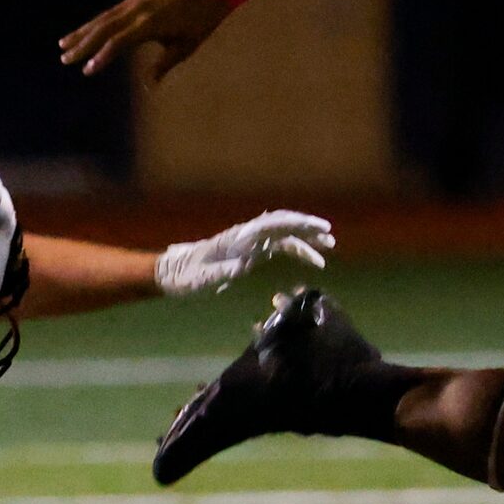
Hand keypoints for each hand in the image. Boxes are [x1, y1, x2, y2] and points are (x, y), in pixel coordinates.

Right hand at [59, 0, 230, 85]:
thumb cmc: (199, 25)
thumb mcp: (183, 48)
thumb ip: (163, 65)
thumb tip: (149, 86)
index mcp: (150, 23)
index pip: (118, 42)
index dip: (101, 56)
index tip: (87, 70)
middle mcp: (138, 10)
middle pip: (104, 28)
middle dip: (82, 44)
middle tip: (64, 59)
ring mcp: (135, 2)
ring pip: (103, 19)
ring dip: (82, 32)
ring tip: (63, 45)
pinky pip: (111, 13)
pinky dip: (95, 24)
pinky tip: (84, 33)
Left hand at [155, 210, 335, 296]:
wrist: (175, 273)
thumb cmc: (186, 277)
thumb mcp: (200, 279)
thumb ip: (218, 273)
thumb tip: (239, 267)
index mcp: (236, 238)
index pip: (270, 224)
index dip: (294, 224)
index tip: (315, 227)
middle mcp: (246, 235)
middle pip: (281, 224)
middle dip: (306, 227)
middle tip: (329, 235)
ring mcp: (250, 241)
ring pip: (284, 234)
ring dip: (306, 238)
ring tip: (329, 245)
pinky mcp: (252, 250)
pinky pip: (280, 246)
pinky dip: (298, 250)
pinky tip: (313, 260)